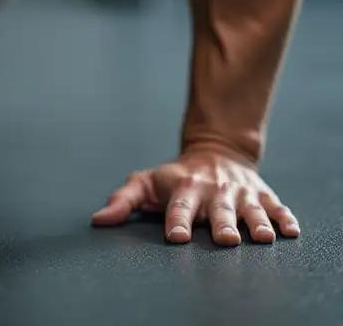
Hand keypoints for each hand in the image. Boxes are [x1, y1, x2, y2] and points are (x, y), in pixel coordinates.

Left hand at [91, 146, 300, 245]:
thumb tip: (98, 220)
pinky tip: (290, 230)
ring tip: (261, 237)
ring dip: (256, 222)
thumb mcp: (147, 183)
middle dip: (221, 224)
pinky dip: (284, 218)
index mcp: (185, 189)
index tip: (178, 236)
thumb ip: (124, 201)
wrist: (216, 151)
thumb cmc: (176, 177)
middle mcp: (214, 192)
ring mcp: (240, 194)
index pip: (179, 207)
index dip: (177, 221)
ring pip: (250, 210)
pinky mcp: (262, 195)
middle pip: (218, 210)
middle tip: (225, 238)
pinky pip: (276, 207)